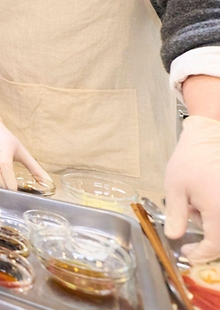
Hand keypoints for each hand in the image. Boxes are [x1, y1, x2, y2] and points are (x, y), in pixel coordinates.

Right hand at [0, 111, 50, 189]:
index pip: (5, 165)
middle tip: (9, 191)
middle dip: (2, 184)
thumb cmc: (4, 138)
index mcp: (4, 147)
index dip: (9, 179)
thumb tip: (46, 181)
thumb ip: (34, 168)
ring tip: (2, 187)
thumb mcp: (21, 151)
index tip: (14, 189)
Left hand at [164, 115, 219, 263]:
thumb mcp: (175, 188)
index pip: (214, 246)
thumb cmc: (191, 158)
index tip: (187, 252)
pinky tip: (206, 195)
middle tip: (190, 213)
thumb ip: (176, 215)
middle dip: (205, 234)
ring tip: (197, 198)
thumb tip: (175, 236)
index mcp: (218, 210)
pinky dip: (215, 211)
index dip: (200, 254)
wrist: (210, 136)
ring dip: (212, 221)